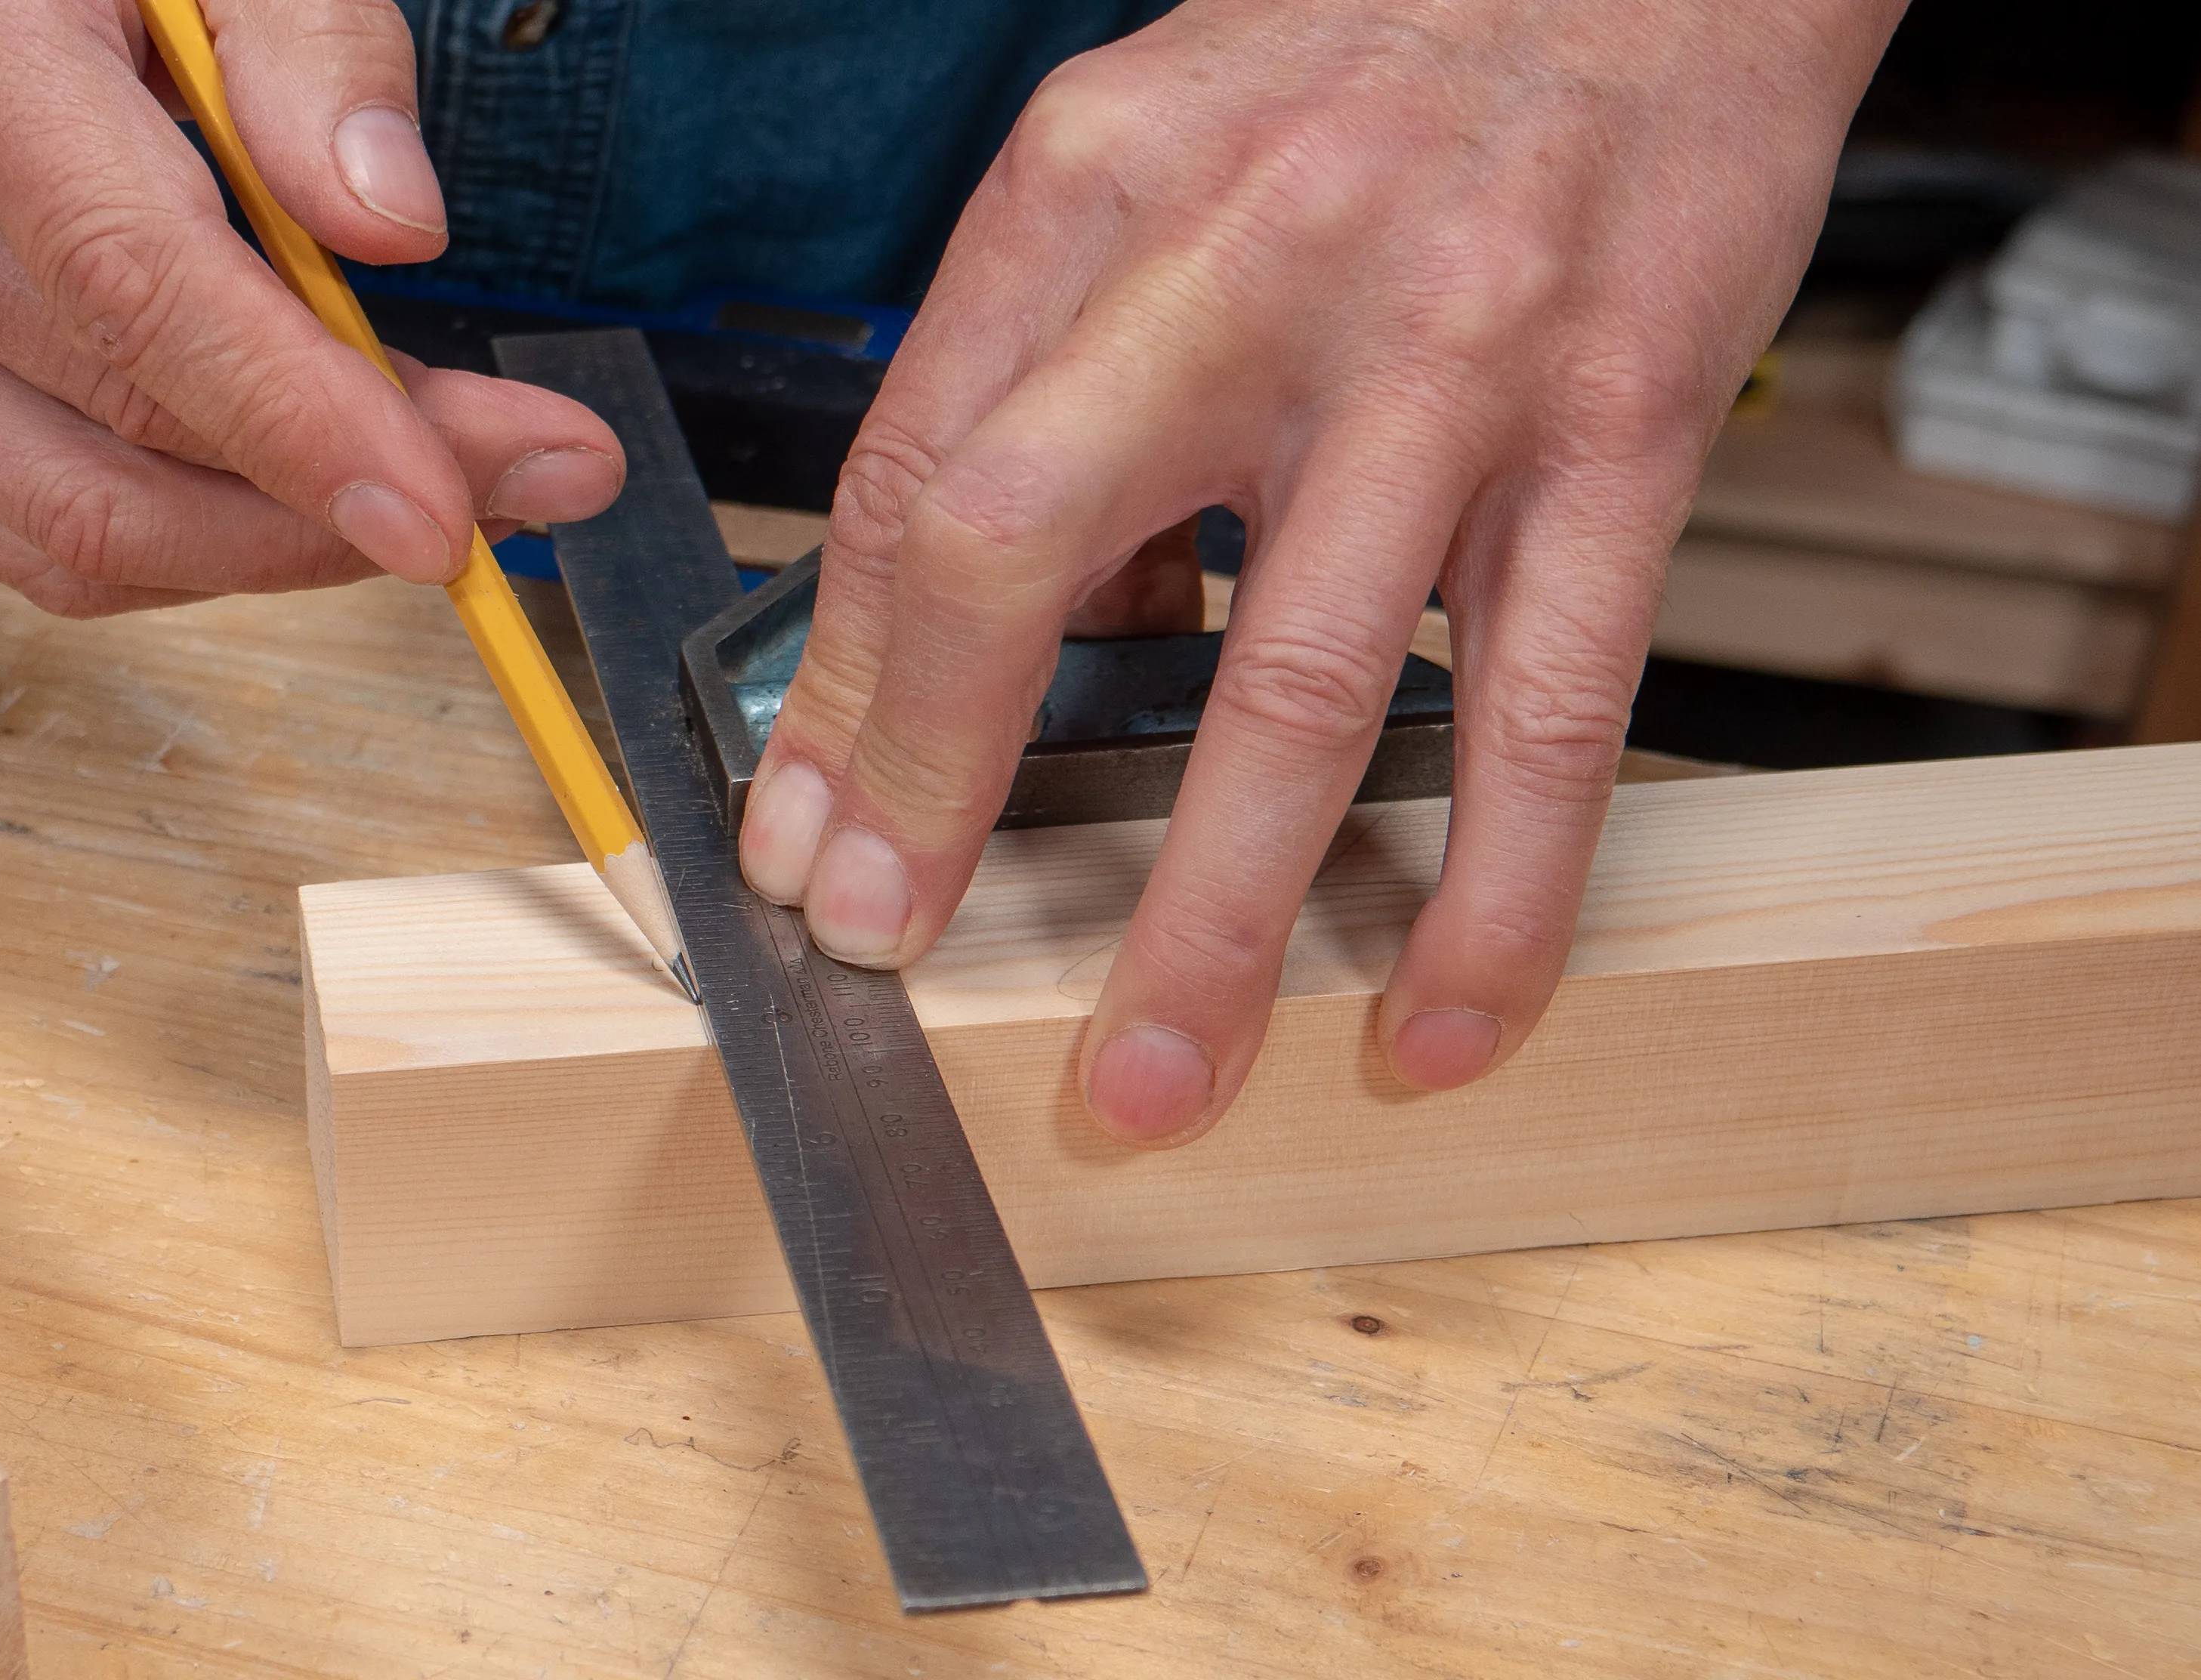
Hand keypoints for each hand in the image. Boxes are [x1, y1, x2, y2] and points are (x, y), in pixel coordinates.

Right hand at [0, 0, 624, 615]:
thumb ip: (316, 56)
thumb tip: (392, 226)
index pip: (138, 289)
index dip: (303, 423)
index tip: (453, 509)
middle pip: (124, 444)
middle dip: (348, 502)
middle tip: (526, 483)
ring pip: (87, 534)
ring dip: (286, 546)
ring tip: (434, 483)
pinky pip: (44, 546)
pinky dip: (200, 549)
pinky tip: (301, 493)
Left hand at [737, 0, 1903, 1144]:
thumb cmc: (1371, 60)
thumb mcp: (1147, 159)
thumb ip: (1054, 373)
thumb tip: (1029, 634)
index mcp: (1091, 193)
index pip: (908, 477)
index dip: (841, 692)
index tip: (808, 842)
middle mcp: (1241, 269)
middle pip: (1025, 557)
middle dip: (938, 789)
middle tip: (891, 952)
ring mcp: (1439, 359)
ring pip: (1297, 684)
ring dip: (1212, 917)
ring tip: (1156, 1078)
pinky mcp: (1617, 433)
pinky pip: (1547, 710)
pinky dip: (1494, 895)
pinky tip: (1444, 1018)